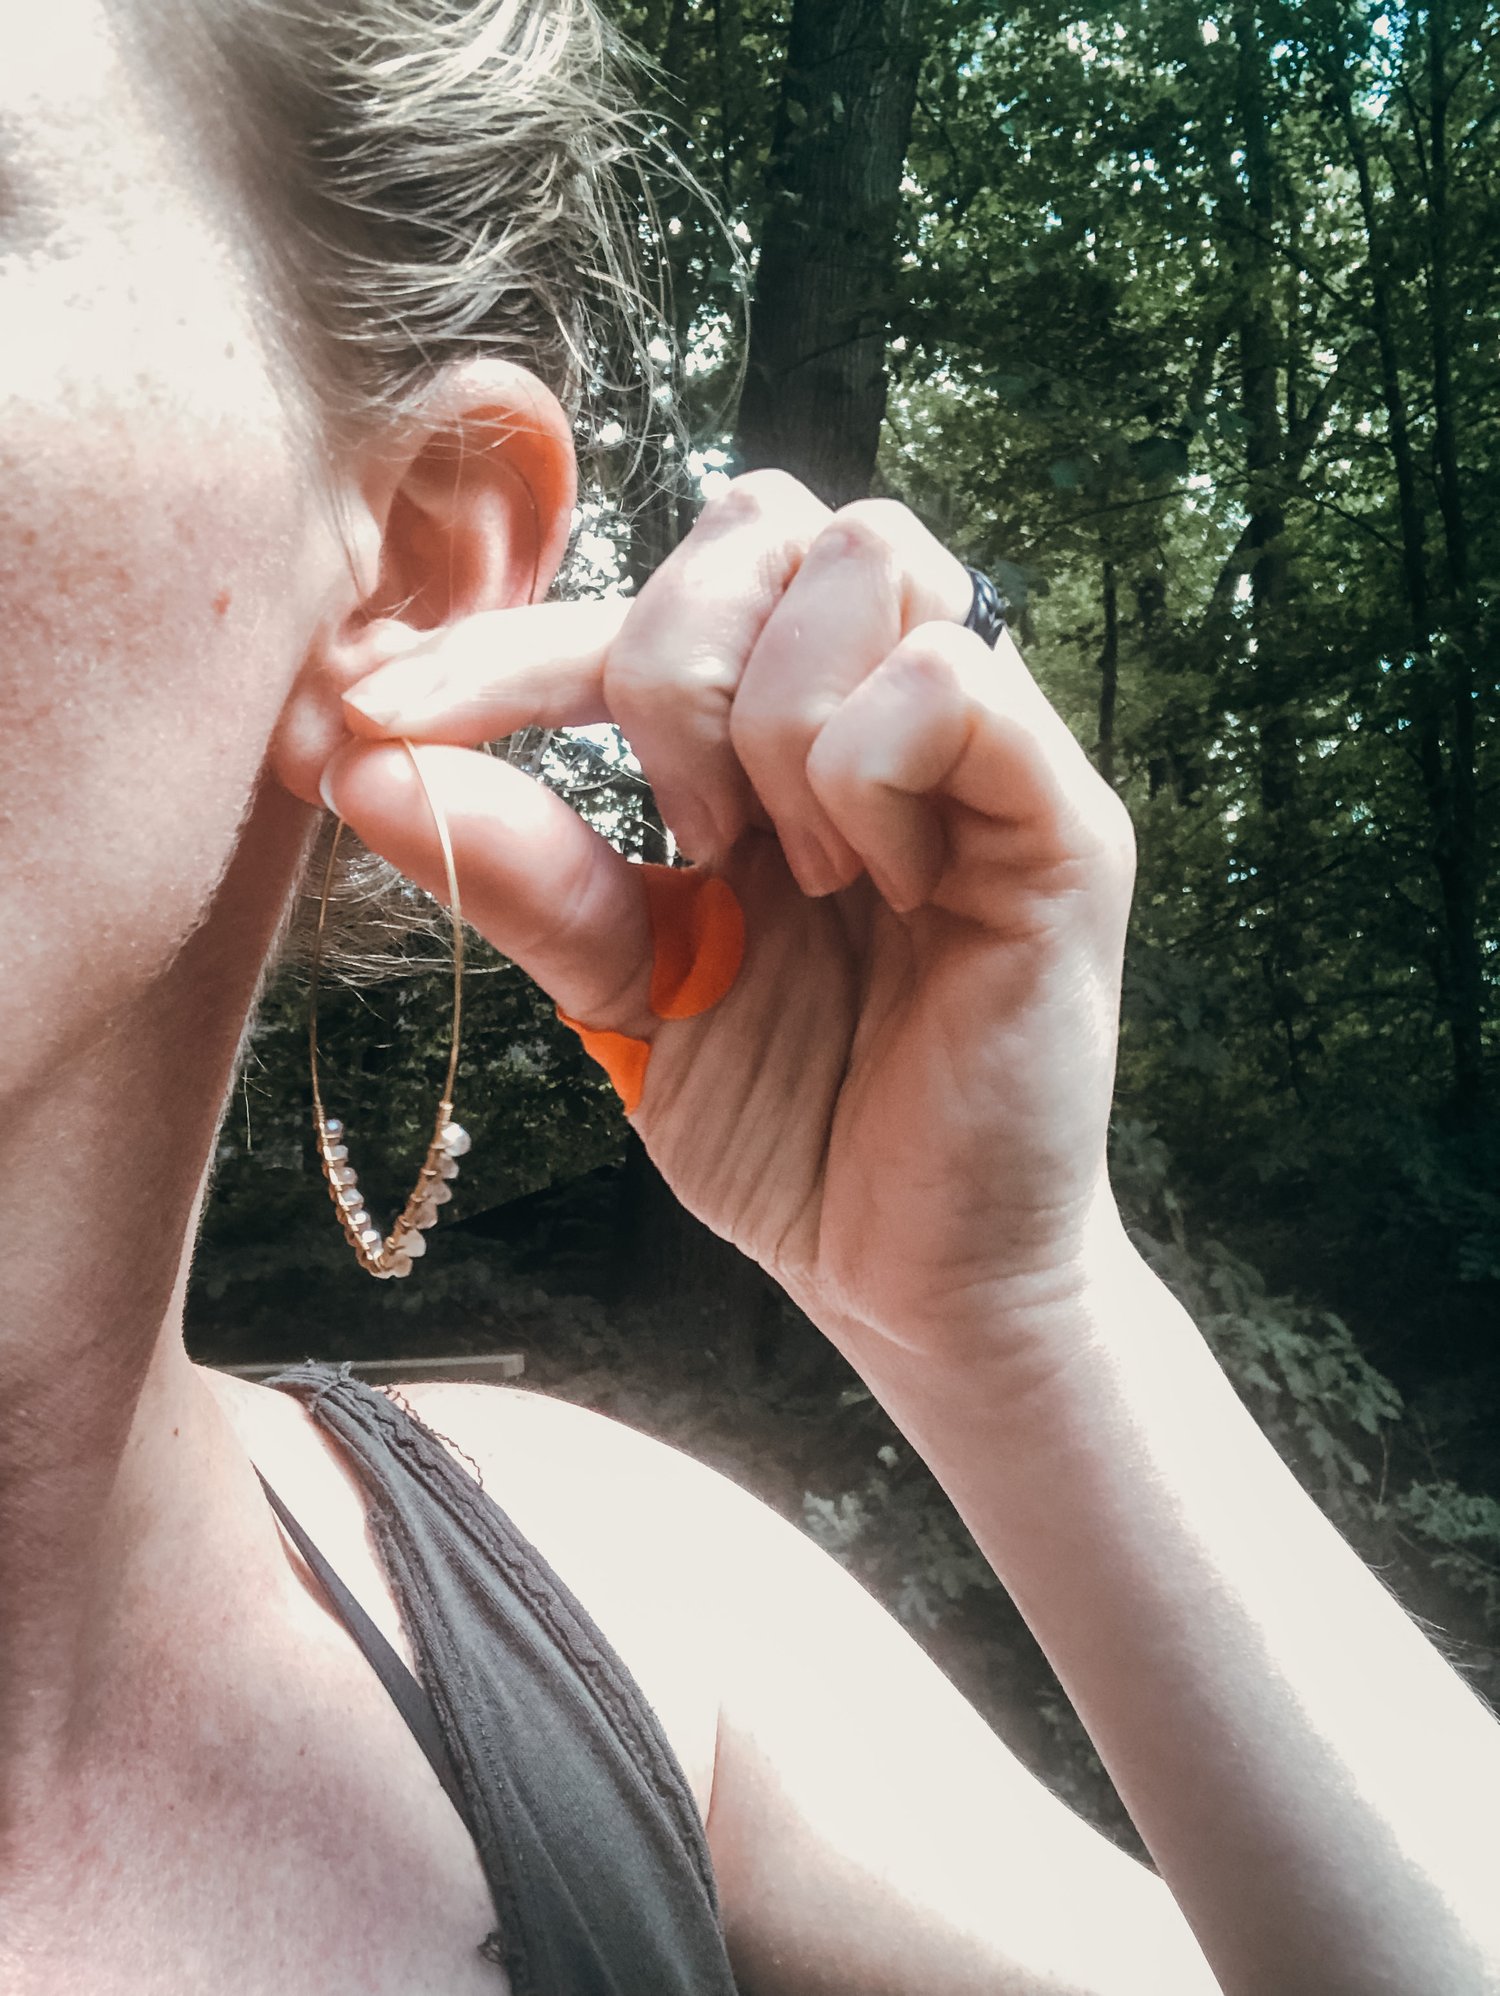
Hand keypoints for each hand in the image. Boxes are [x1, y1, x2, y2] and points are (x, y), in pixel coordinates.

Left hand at [319, 472, 1135, 1375]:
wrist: (912, 1272)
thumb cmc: (789, 1122)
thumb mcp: (626, 987)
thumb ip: (526, 871)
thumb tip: (361, 763)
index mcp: (784, 735)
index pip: (649, 598)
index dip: (503, 641)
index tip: (371, 718)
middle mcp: (891, 709)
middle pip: (769, 516)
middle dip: (668, 657)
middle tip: (684, 829)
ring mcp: (987, 752)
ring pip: (868, 560)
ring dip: (774, 718)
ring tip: (795, 870)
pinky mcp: (1065, 821)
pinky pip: (952, 683)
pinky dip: (868, 772)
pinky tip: (876, 885)